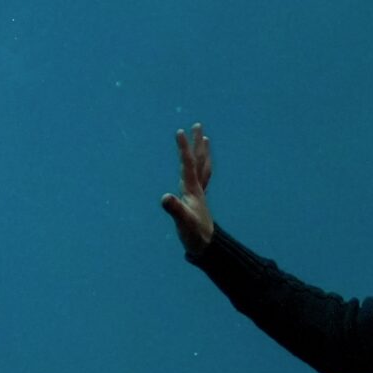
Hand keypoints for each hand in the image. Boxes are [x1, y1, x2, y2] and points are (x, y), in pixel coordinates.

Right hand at [160, 123, 214, 253]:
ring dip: (203, 152)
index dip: (183, 148)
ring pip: (203, 167)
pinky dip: (203, 167)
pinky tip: (202, 167)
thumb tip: (165, 197)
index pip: (188, 164)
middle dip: (197, 143)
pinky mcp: (198, 199)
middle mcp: (197, 188)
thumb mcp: (183, 222)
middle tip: (197, 125)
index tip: (179, 131)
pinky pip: (202, 178)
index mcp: (192, 189)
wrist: (208, 246)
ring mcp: (199, 193)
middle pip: (200, 160)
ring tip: (205, 139)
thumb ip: (175, 209)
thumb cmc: (195, 234)